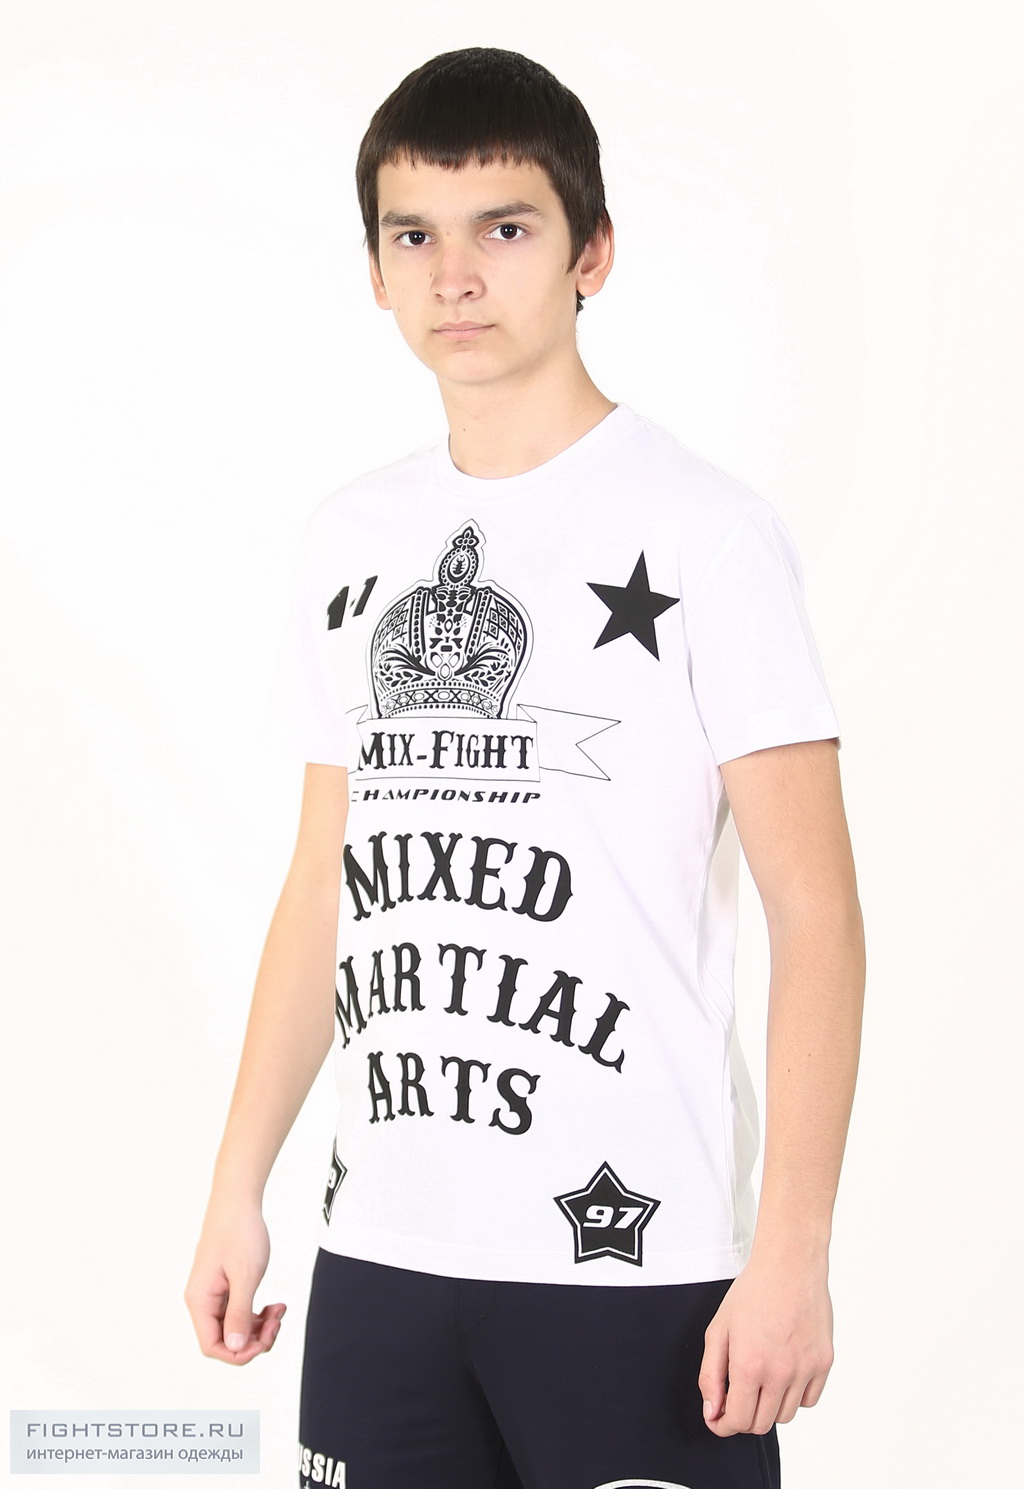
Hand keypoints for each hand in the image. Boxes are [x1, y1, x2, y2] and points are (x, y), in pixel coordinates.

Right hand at [184, 1201, 286, 1365]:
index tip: (265, 1339)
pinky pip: (239, 1312)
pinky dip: (258, 1314)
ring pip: (234, 1328)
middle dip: (254, 1339)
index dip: (239, 1353)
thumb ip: (239, 1314)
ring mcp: (214, 1294)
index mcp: (200, 1300)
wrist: (238, 1200)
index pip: (212, 1346)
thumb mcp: (245, 1275)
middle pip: (225, 1340)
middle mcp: (203, 1300)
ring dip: (259, 1327)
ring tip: (280, 1310)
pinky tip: (276, 1305)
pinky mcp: (225, 1286)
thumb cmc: (240, 1233)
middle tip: (279, 1321)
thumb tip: (235, 1349)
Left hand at [698, 1252, 833, 1435]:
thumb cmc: (752, 1293)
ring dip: (769, 1407)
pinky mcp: (824, 1363)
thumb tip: (712, 1412)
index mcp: (749, 1365)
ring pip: (785, 1416)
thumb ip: (710, 1375)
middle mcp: (780, 1372)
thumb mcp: (718, 1329)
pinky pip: (808, 1400)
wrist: (789, 1265)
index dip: (724, 1425)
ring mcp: (805, 1369)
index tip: (718, 1419)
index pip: (738, 1421)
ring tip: (761, 1379)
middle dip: (744, 1417)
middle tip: (737, 1396)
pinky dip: (794, 1396)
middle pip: (761, 1425)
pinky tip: (783, 1374)